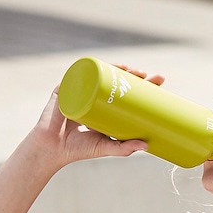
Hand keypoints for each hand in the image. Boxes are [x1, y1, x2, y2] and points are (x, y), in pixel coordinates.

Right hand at [23, 64, 162, 169]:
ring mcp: (80, 89)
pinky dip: (89, 66)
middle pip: (117, 79)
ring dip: (116, 66)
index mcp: (106, 105)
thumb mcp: (106, 147)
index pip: (128, 91)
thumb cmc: (79, 148)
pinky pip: (77, 74)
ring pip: (100, 73)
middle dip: (134, 73)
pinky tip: (102, 64)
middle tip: (148, 75)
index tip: (160, 80)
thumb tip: (146, 145)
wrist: (52, 149)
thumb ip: (124, 148)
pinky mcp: (65, 89)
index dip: (144, 84)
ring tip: (131, 69)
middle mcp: (94, 93)